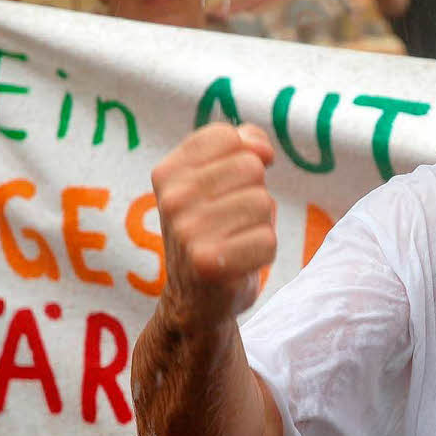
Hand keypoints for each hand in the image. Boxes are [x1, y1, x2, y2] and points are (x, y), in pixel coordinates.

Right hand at [151, 123, 276, 324]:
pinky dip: (263, 253)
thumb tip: (262, 150)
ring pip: (263, 203)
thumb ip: (241, 146)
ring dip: (261, 224)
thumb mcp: (214, 181)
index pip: (226, 135)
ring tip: (236, 241)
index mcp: (167, 172)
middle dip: (255, 193)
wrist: (195, 300)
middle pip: (250, 167)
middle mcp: (172, 199)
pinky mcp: (209, 263)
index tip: (240, 180)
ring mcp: (187, 232)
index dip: (248, 153)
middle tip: (233, 221)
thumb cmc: (213, 231)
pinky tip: (240, 263)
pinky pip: (268, 240)